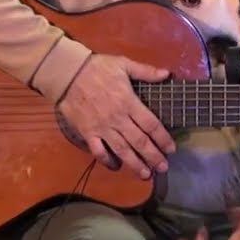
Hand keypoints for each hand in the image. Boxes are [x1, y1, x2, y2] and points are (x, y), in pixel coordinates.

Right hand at [56, 54, 174, 178]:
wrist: (67, 73)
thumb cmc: (97, 68)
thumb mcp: (123, 64)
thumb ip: (145, 71)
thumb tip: (167, 74)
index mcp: (129, 102)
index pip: (151, 124)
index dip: (163, 138)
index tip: (171, 149)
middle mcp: (118, 119)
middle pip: (139, 141)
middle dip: (153, 156)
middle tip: (163, 168)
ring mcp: (102, 128)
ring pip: (122, 150)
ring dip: (135, 164)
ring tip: (146, 175)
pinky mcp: (87, 133)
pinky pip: (98, 151)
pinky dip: (107, 161)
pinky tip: (116, 167)